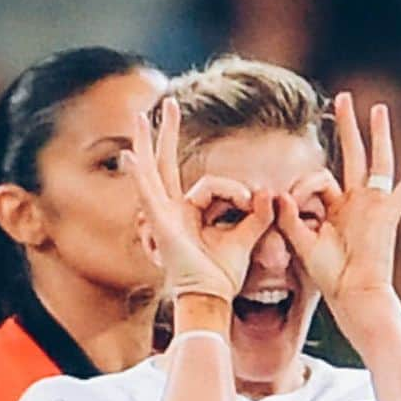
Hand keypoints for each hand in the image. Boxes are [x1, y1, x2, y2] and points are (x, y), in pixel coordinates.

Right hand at [124, 98, 274, 302]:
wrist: (211, 297)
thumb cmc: (224, 275)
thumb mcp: (247, 238)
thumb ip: (260, 214)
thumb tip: (271, 191)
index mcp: (190, 214)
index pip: (213, 186)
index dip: (236, 191)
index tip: (254, 204)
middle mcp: (173, 212)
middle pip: (166, 164)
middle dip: (167, 133)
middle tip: (169, 103)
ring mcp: (163, 216)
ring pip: (153, 172)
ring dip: (146, 142)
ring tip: (139, 114)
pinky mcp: (160, 224)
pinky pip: (149, 194)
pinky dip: (139, 175)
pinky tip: (130, 154)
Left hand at [276, 91, 400, 324]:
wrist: (353, 293)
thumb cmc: (330, 277)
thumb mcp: (301, 244)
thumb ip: (289, 218)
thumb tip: (278, 192)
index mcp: (336, 210)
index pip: (319, 179)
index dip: (302, 187)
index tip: (288, 202)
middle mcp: (357, 203)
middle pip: (353, 154)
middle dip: (347, 126)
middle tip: (342, 99)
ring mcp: (374, 205)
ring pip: (378, 160)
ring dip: (377, 133)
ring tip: (377, 107)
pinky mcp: (389, 213)